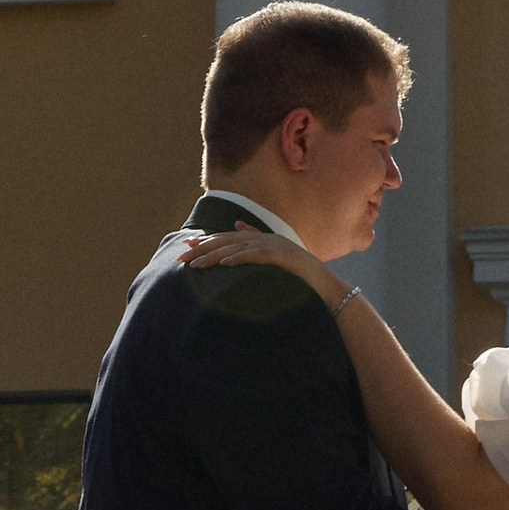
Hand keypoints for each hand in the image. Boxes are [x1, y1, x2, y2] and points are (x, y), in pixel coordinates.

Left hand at [178, 224, 346, 310]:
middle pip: (228, 241)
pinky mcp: (281, 256)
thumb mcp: (274, 254)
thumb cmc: (299, 275)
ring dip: (214, 256)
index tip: (187, 246)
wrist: (325, 285)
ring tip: (196, 264)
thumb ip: (256, 238)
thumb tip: (237, 224)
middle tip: (183, 256)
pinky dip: (239, 258)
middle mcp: (265, 238)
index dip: (207, 241)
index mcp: (262, 238)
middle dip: (203, 248)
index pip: (228, 238)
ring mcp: (273, 246)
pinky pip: (255, 256)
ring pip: (237, 248)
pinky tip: (224, 263)